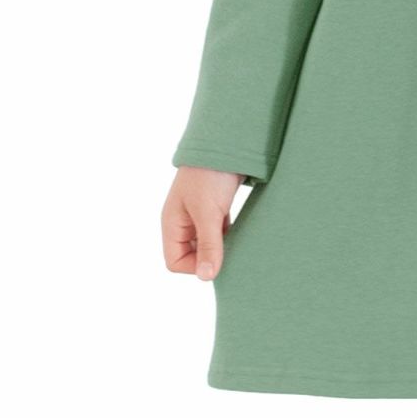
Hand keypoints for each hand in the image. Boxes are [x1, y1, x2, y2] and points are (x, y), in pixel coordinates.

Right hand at [161, 166, 245, 281]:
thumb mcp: (209, 212)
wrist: (227, 139)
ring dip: (222, 245)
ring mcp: (200, 213)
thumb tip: (207, 277)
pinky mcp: (217, 205)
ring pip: (208, 242)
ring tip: (239, 240)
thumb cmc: (210, 175)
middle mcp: (183, 221)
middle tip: (232, 252)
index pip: (175, 262)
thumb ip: (209, 245)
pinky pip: (220, 230)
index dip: (194, 266)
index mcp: (173, 223)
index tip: (217, 258)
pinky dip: (230, 233)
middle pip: (191, 254)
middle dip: (210, 257)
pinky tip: (243, 230)